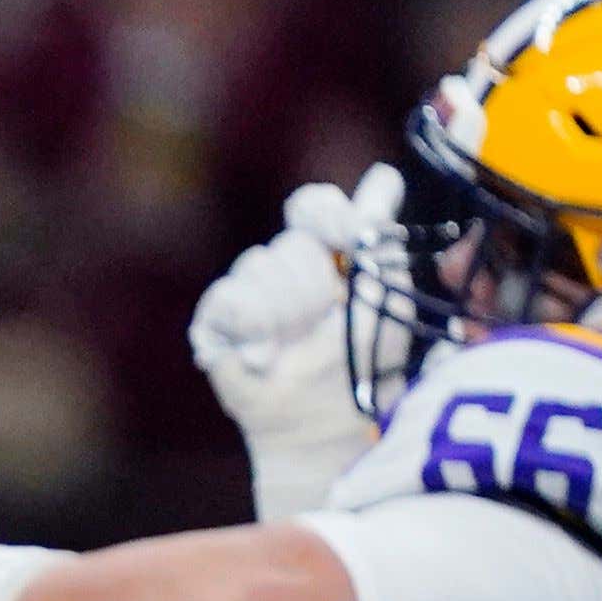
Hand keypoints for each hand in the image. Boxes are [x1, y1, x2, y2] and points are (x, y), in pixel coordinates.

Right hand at [190, 165, 397, 519]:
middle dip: (316, 288)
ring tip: (295, 351)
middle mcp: (285, 269)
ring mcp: (248, 294)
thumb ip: (380, 236)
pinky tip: (265, 359)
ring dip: (288, 316)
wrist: (323, 424)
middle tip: (325, 327)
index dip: (327, 213)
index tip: (346, 235)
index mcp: (325, 258)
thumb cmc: (364, 367)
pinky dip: (253, 330)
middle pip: (292, 239)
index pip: (314, 206)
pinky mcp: (216, 322)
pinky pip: (229, 296)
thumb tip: (384, 176)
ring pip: (261, 264)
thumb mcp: (385, 294)